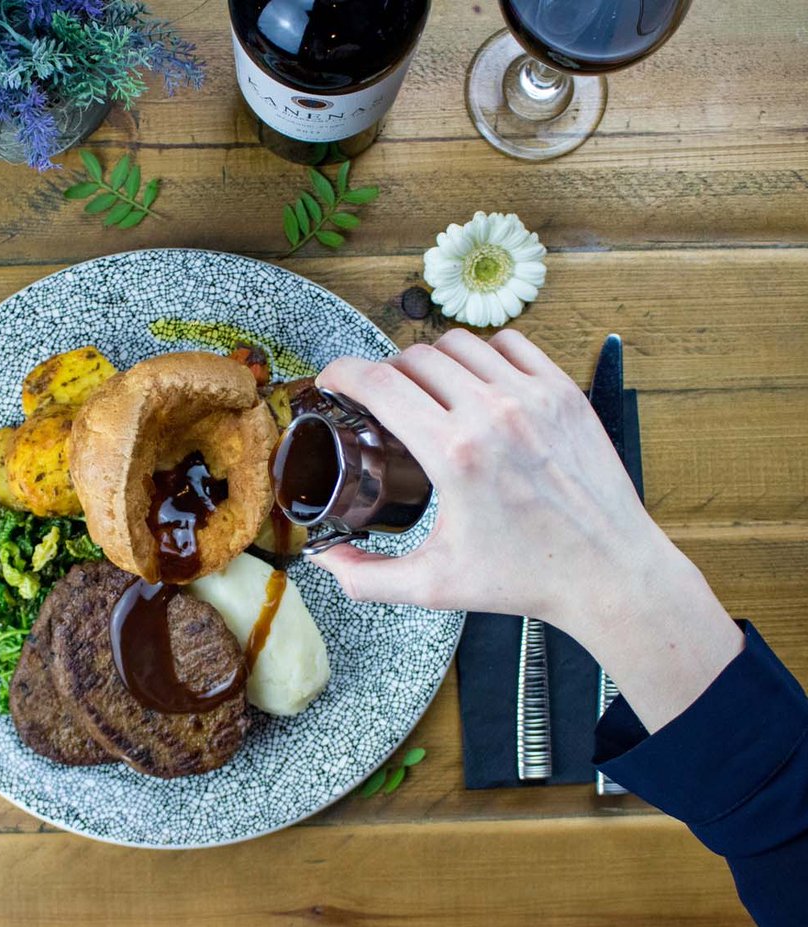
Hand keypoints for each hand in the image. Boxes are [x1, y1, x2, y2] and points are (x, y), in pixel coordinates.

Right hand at [311, 329, 741, 729]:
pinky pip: (510, 344)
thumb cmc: (525, 579)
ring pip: (459, 344)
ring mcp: (533, 396)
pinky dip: (483, 354)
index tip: (331, 382)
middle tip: (381, 403)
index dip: (341, 372)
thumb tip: (322, 557)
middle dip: (385, 375)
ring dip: (431, 361)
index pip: (378, 382)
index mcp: (453, 453)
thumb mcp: (433, 586)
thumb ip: (365, 576)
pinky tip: (476, 382)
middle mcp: (492, 413)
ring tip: (428, 391)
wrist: (609, 574)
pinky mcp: (563, 392)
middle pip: (413, 358)